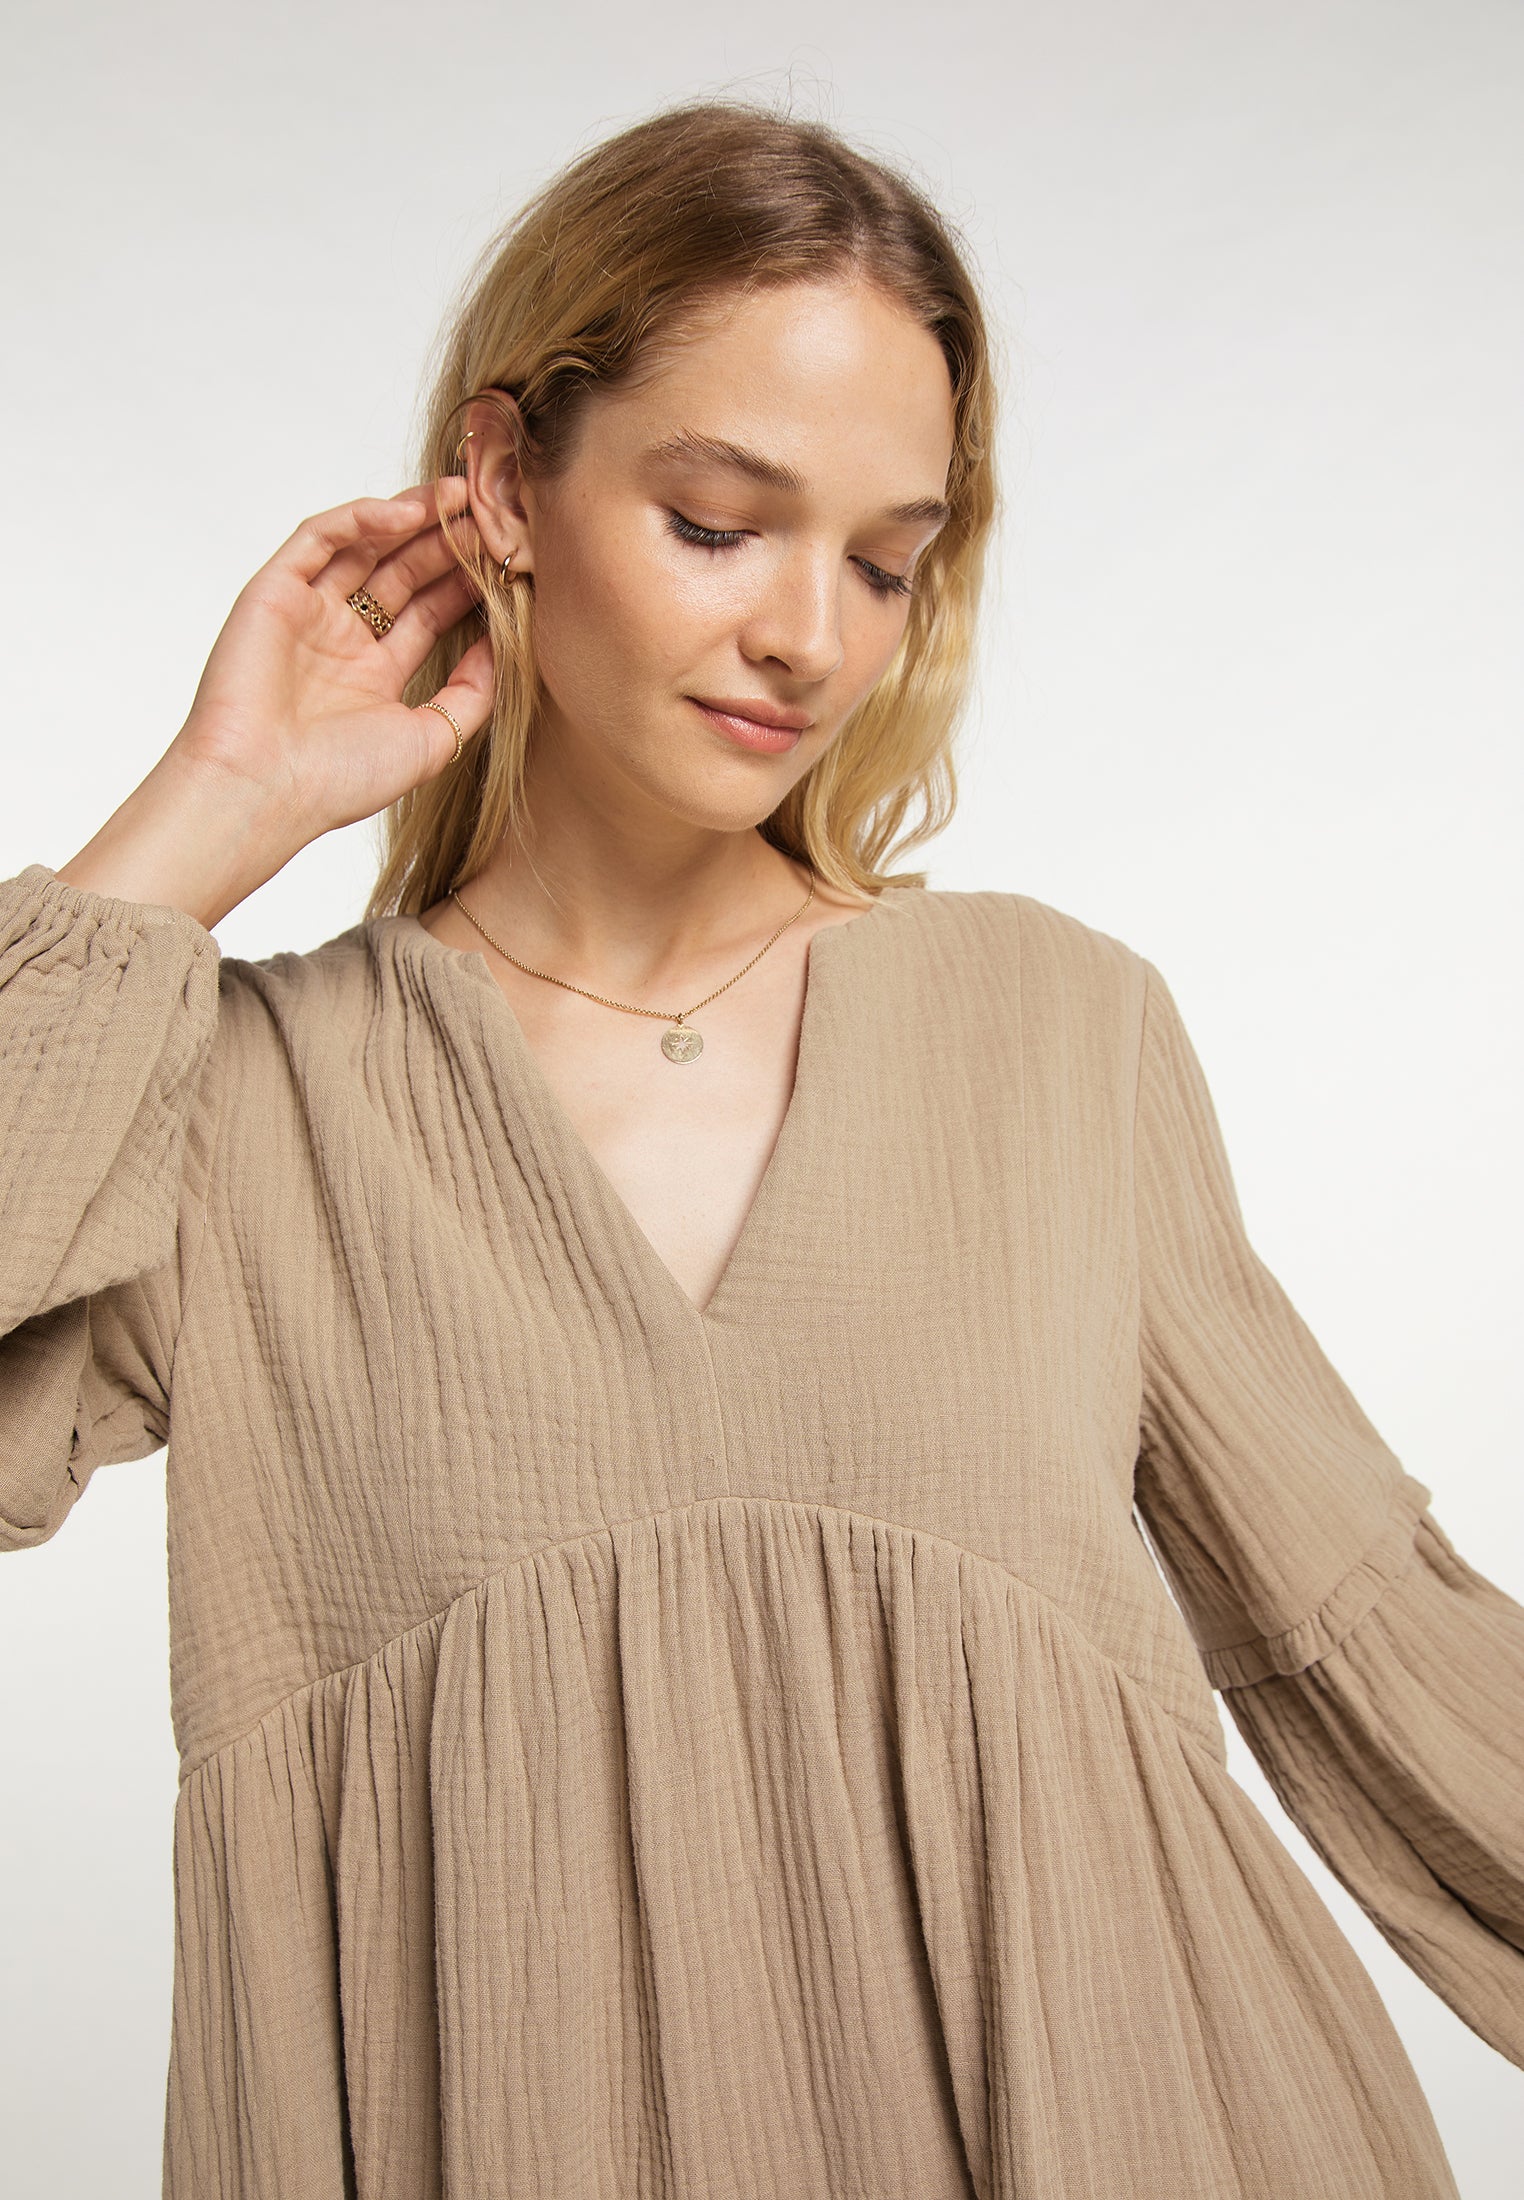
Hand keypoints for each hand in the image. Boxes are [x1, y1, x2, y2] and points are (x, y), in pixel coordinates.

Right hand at [170, 474, 494, 842]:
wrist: (264, 790)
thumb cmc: (339, 781)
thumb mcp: (432, 739)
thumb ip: (472, 693)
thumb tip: (505, 645)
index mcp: (374, 674)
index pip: (429, 612)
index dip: (467, 583)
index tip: (508, 560)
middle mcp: (340, 639)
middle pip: (402, 573)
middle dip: (446, 543)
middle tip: (488, 513)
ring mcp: (306, 612)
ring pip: (365, 547)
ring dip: (411, 519)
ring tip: (457, 498)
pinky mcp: (273, 591)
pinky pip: (319, 539)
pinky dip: (360, 519)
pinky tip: (406, 515)